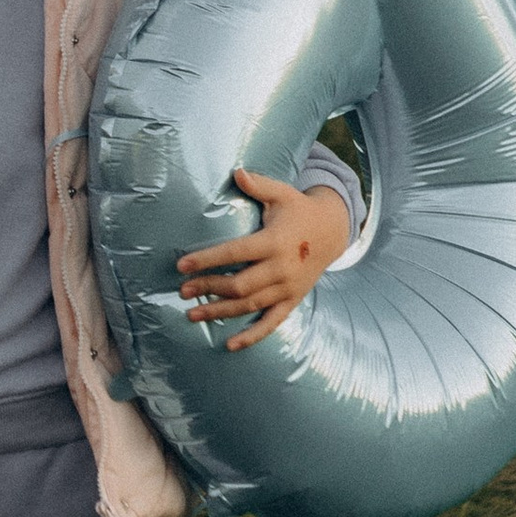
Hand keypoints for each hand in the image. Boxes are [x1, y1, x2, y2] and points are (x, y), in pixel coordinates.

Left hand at [174, 168, 352, 353]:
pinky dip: (252, 336)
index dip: (208, 260)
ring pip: (250, 306)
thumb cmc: (298, 209)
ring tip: (192, 315)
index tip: (182, 265)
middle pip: (240, 285)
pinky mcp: (293, 300)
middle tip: (182, 291)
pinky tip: (230, 345)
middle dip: (209, 289)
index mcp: (275, 241)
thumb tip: (235, 171)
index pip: (236, 252)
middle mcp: (282, 268)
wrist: (333, 231)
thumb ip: (258, 185)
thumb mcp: (281, 193)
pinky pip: (271, 323)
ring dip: (220, 312)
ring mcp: (288, 288)